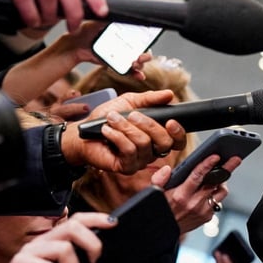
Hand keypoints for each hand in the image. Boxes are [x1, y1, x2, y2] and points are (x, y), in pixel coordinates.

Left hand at [60, 90, 186, 173]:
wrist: (84, 131)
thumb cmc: (107, 118)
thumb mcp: (130, 102)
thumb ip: (150, 99)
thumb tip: (169, 94)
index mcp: (155, 137)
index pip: (177, 141)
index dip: (178, 133)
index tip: (170, 121)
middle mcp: (151, 151)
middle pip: (164, 142)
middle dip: (149, 124)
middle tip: (132, 114)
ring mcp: (139, 161)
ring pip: (144, 143)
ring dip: (126, 127)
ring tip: (112, 119)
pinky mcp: (126, 167)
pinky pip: (129, 151)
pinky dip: (117, 136)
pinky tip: (107, 130)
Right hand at [151, 155, 241, 233]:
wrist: (163, 231)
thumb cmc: (161, 210)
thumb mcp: (154, 193)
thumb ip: (159, 179)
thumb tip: (167, 169)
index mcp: (180, 195)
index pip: (197, 176)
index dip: (208, 164)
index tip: (216, 156)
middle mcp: (193, 204)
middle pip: (215, 182)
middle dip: (227, 169)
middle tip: (235, 159)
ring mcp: (202, 212)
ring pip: (221, 192)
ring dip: (221, 182)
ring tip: (218, 175)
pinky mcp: (207, 218)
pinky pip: (217, 202)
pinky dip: (215, 194)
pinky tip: (210, 190)